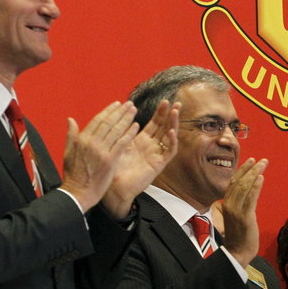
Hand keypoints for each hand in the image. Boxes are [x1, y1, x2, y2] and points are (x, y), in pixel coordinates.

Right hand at [60, 101, 138, 210]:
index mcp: (81, 139)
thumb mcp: (67, 152)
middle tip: (129, 104)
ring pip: (116, 130)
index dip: (108, 111)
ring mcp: (101, 151)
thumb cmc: (73, 174)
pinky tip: (136, 126)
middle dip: (120, 111)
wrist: (78, 193)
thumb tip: (70, 119)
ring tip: (134, 111)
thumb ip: (71, 134)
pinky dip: (129, 133)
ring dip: (126, 119)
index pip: (97, 120)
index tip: (116, 104)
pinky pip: (122, 143)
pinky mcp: (110, 160)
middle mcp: (91, 143)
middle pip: (109, 122)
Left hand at [102, 100, 180, 217]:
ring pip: (169, 137)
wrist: (113, 187)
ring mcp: (156, 155)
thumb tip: (118, 113)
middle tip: (175, 102)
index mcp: (141, 141)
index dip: (160, 113)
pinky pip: (169, 152)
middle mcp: (151, 147)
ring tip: (175, 112)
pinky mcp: (159, 164)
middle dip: (170, 115)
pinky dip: (171, 142)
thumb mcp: (116, 144)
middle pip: (164, 127)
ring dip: (173, 124)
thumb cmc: (113, 168)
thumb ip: (120, 130)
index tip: (164, 101)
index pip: (154, 124)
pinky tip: (171, 132)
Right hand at [218, 158, 266, 266]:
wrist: (237, 253)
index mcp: (226, 204)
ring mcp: (236, 211)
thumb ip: (240, 204)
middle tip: (261, 160)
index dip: (242, 170)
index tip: (251, 161)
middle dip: (250, 169)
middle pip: (239, 182)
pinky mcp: (244, 217)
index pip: (233, 182)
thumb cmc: (239, 236)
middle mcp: (229, 205)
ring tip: (263, 164)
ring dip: (254, 173)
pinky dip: (255, 187)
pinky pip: (250, 198)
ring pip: (244, 187)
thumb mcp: (236, 216)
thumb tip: (248, 193)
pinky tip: (261, 178)